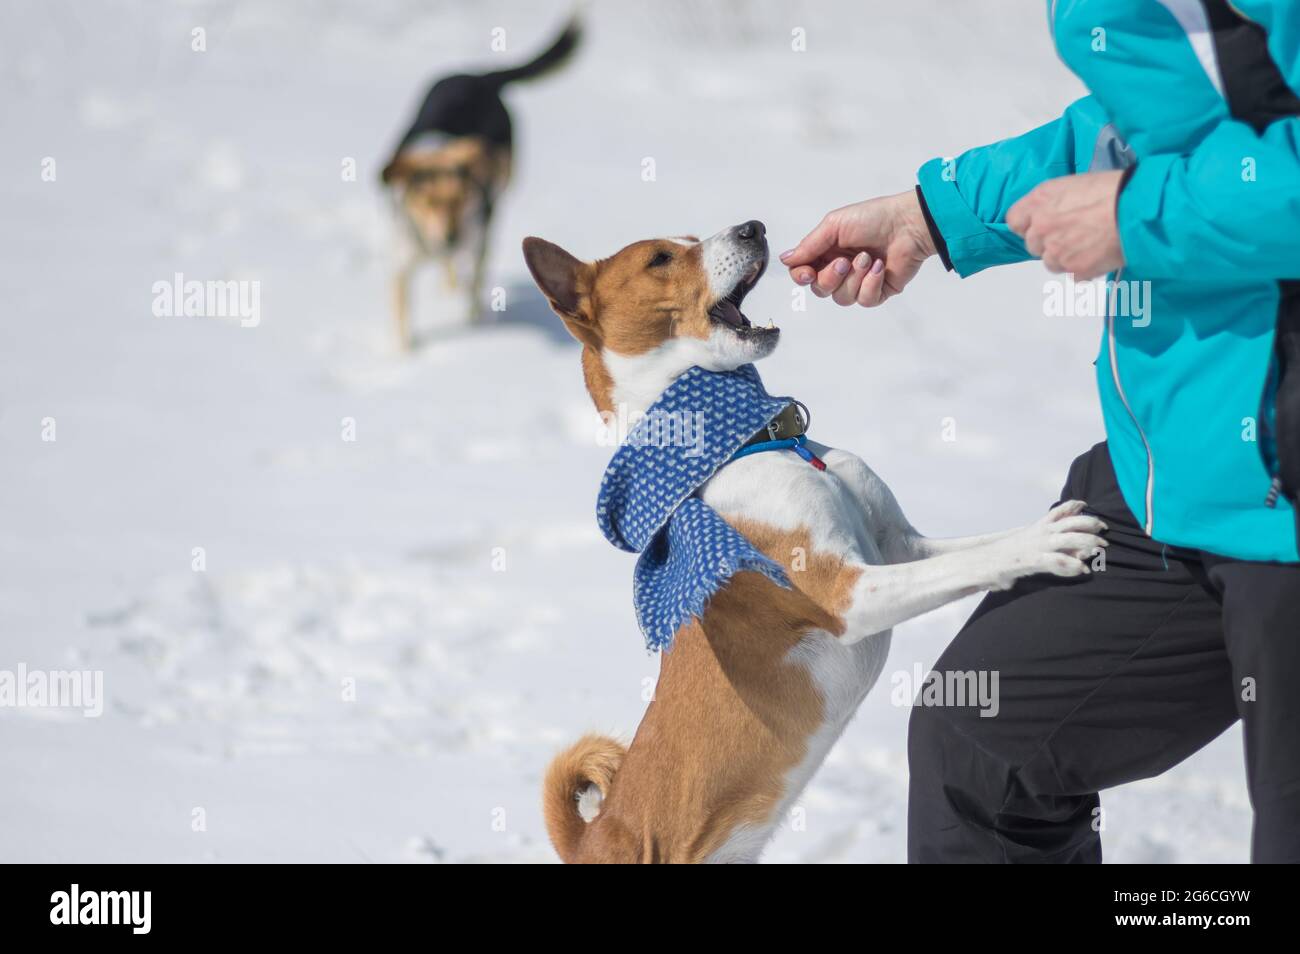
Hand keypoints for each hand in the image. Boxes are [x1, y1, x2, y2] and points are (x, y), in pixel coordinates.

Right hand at [779, 191, 935, 307]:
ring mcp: (859, 282)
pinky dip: (871, 284)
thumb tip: (786, 260)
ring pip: (842, 298)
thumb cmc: (874, 218)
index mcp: (827, 251)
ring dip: (855, 278)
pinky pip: (865, 300)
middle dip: (831, 277)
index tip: (808, 272)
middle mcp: (840, 268)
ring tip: (869, 258)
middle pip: (820, 290)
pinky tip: (880, 267)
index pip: (804, 274)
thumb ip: (809, 245)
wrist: (909, 224)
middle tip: (846, 260)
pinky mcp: (878, 291)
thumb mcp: (834, 225)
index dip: (802, 277)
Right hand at [986, 500, 1107, 590]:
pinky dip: (1073, 565)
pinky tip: (1082, 570)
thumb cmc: (1004, 557)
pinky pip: (1057, 561)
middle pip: (1071, 522)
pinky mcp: (1033, 560)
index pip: (1058, 511)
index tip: (1085, 503)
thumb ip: (1044, 544)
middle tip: (1104, 532)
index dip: (1074, 505)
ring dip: (1088, 542)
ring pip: (1069, 539)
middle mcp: (1039, 533)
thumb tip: (1066, 552)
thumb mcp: (1024, 544)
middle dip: (1090, 524)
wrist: (981, 563)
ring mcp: (1037, 546)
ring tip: (1099, 549)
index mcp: (1037, 527)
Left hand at [1006, 170, 1125, 278]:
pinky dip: (1085, 267)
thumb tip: (1051, 213)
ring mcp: (1056, 252)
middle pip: (1033, 244)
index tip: (1041, 224)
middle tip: (1075, 232)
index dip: (1028, 224)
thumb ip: (1053, 202)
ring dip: (1066, 257)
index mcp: (1039, 201)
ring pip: (1051, 262)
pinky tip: (1100, 253)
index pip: (1014, 221)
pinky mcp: (1074, 270)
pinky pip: (1073, 274)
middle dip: (1050, 241)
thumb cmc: (1112, 190)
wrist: (1137, 210)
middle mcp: (1041, 228)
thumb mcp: (1074, 184)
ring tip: (1090, 242)